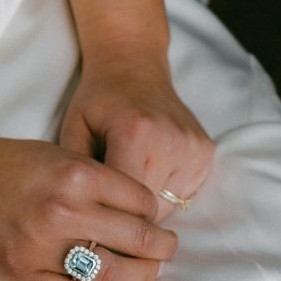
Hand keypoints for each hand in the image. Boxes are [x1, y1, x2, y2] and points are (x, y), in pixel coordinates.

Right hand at [0, 127, 177, 280]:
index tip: (157, 216)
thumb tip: (128, 203)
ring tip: (144, 270)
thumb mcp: (47, 151)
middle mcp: (64, 210)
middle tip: (167, 249)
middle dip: (160, 246)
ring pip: (113, 272)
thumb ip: (88, 175)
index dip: (154, 210)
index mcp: (73, 172)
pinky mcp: (22, 273)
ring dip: (137, 274)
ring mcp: (43, 246)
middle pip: (137, 238)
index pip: (141, 200)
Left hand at [60, 48, 215, 222]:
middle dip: (128, 212)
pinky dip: (166, 191)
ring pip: (170, 206)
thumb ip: (79, 173)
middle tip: (109, 198)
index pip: (128, 203)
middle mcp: (171, 140)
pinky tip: (148, 167)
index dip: (109, 214)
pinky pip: (186, 193)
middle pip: (151, 209)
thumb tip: (82, 215)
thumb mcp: (74, 128)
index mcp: (135, 133)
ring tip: (129, 176)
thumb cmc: (98, 99)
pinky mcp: (206, 151)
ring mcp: (193, 146)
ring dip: (148, 203)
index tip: (94, 216)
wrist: (131, 64)